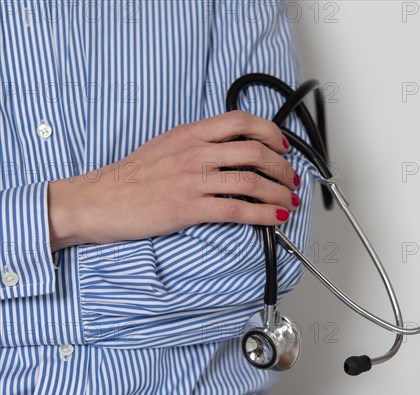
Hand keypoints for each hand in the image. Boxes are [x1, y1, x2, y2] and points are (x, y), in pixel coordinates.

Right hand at [48, 111, 300, 250]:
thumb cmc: (131, 176)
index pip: (240, 121)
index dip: (269, 131)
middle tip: (291, 180)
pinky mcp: (187, 207)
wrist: (98, 200)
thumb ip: (198, 143)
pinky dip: (261, 214)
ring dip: (278, 193)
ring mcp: (191, 180)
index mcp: (190, 133)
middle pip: (253, 151)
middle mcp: (194, 152)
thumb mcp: (166, 146)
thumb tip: (232, 150)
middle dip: (282, 167)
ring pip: (250, 181)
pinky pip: (235, 209)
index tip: (282, 146)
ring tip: (289, 201)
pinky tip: (273, 218)